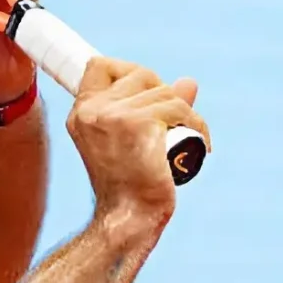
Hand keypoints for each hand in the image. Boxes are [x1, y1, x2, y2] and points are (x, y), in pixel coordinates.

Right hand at [66, 52, 207, 234]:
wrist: (128, 217)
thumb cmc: (129, 187)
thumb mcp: (129, 142)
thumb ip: (151, 108)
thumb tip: (189, 82)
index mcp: (80, 113)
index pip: (100, 65)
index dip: (129, 71)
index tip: (149, 94)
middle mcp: (91, 110)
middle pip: (139, 73)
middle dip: (165, 92)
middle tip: (176, 120)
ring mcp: (113, 115)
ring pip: (164, 92)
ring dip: (187, 111)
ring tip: (191, 136)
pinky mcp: (138, 124)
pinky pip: (179, 108)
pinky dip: (197, 124)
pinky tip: (202, 143)